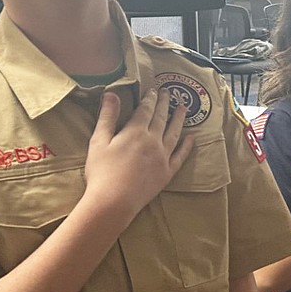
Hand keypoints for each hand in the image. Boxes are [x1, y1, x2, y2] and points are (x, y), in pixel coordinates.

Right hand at [82, 88, 194, 216]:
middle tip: (169, 92)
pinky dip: (187, 146)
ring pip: (174, 133)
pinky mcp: (167, 172)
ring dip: (179, 119)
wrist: (114, 201)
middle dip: (164, 103)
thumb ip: (107, 116)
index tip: (154, 89)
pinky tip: (191, 138)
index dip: (150, 98)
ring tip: (184, 108)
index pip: (146, 109)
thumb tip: (111, 93)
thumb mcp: (98, 141)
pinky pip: (181, 156)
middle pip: (161, 117)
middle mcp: (153, 140)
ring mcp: (163, 156)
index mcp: (135, 131)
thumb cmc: (101, 171)